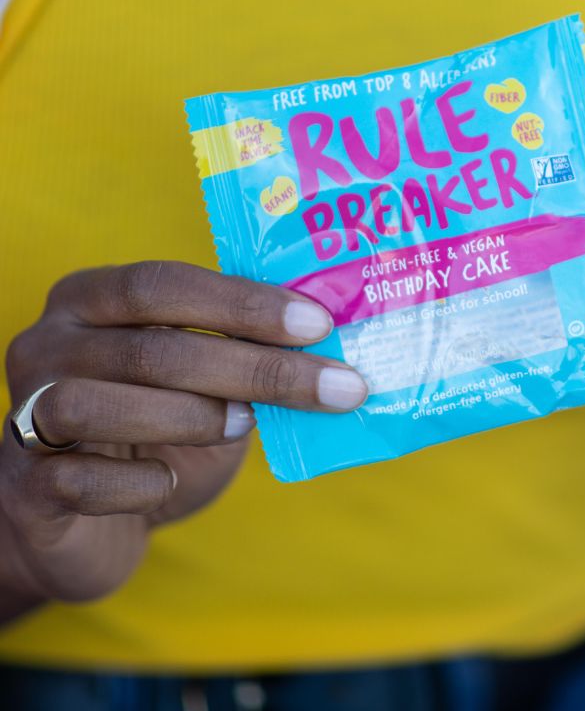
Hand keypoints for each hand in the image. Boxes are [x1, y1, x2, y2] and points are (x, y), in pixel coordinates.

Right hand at [0, 262, 365, 607]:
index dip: (242, 303)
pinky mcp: (24, 490)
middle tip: (333, 385)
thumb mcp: (205, 378)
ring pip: (97, 404)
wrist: (86, 521)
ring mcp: (23, 416)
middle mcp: (48, 346)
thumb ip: (243, 349)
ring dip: (191, 415)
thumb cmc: (160, 428)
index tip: (318, 324)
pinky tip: (168, 481)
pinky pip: (77, 480)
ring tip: (245, 424)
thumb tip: (331, 342)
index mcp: (92, 298)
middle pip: (151, 348)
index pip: (162, 283)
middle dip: (255, 367)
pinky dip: (138, 483)